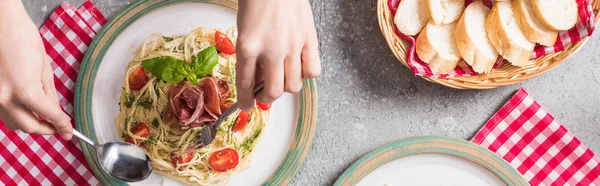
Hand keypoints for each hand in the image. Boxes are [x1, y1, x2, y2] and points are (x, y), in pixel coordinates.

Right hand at [0, 0, 72, 139]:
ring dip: (30, 124)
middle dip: (47, 130)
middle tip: (59, 128)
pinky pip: (3, 114)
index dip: (62, 125)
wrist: (0, 24)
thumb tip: (56, 112)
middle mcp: (5, 98)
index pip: (49, 116)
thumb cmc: (23, 39)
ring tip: (44, 118)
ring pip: (14, 124)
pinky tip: (27, 109)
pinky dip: (16, 115)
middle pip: (30, 127)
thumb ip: (50, 95)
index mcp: (25, 91)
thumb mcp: (44, 69)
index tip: (69, 131)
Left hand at [236, 0, 320, 111]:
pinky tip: (300, 67)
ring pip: (293, 85)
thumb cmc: (257, 2)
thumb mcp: (244, 30)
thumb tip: (257, 77)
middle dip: (266, 99)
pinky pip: (313, 70)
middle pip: (273, 92)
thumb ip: (250, 55)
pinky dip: (306, 74)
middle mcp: (271, 50)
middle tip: (264, 95)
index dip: (246, 100)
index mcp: (248, 46)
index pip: (246, 84)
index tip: (246, 106)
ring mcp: (293, 46)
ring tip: (282, 79)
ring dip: (286, 88)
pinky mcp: (309, 40)